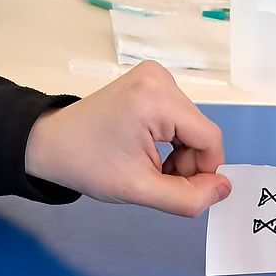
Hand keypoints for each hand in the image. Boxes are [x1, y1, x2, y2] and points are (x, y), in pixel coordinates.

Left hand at [25, 61, 231, 216]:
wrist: (51, 143)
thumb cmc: (88, 165)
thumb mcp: (141, 191)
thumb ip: (189, 197)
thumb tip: (224, 189)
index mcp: (156, 99)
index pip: (210, 139)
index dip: (206, 171)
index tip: (181, 190)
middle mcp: (160, 79)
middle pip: (202, 134)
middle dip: (190, 164)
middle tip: (159, 180)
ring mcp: (157, 78)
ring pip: (194, 129)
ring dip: (182, 156)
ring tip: (152, 167)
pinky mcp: (153, 83)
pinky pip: (182, 121)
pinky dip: (173, 143)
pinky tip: (150, 152)